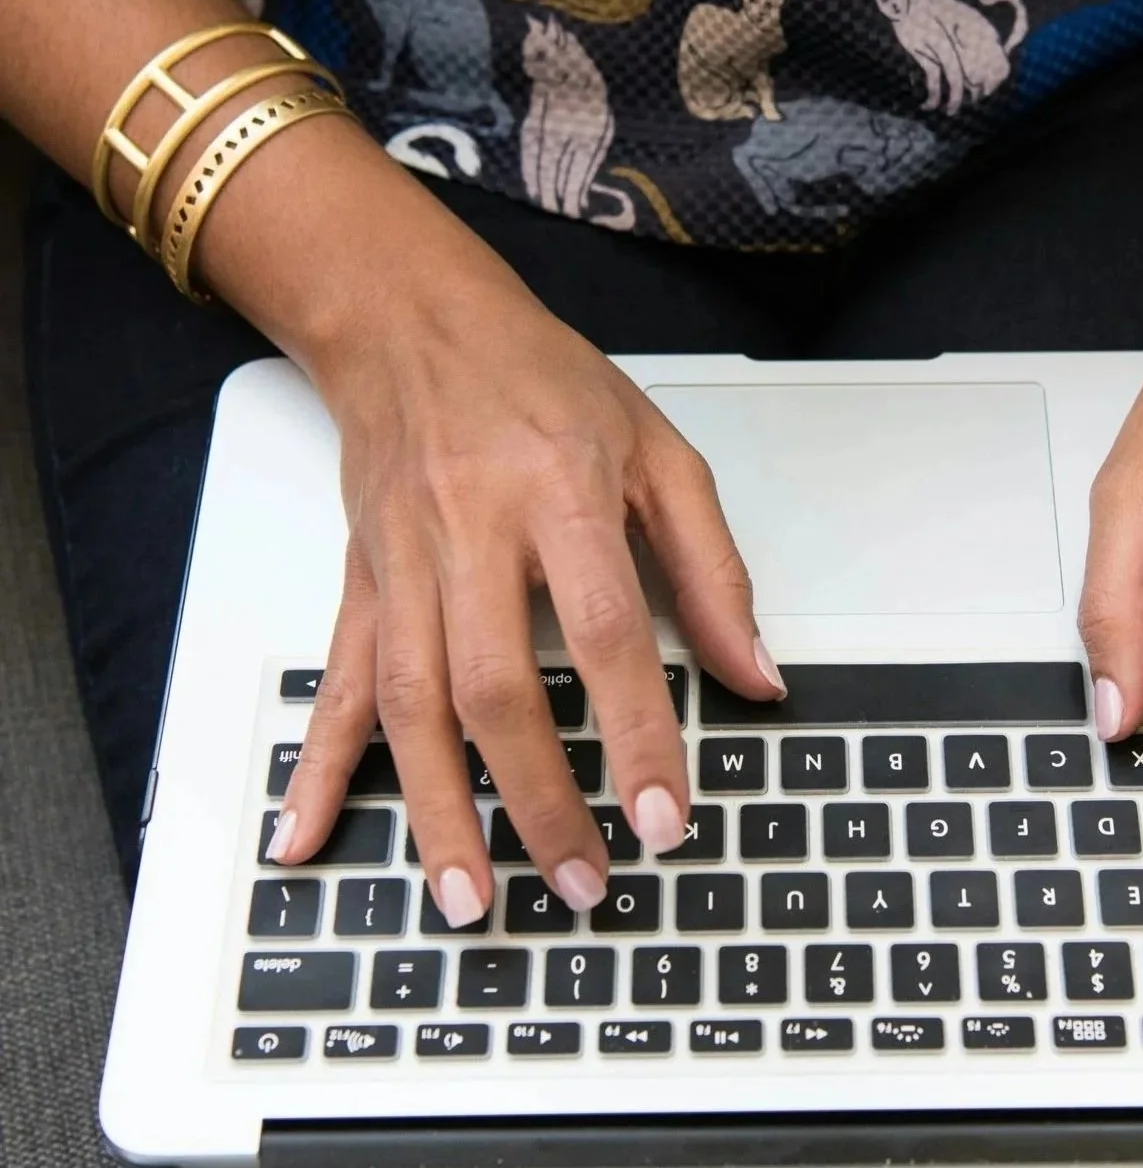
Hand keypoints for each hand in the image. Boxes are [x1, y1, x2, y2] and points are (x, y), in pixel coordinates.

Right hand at [263, 234, 784, 923]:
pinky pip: (337, 682)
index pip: (606, 633)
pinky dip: (320, 765)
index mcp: (561, 494)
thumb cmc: (542, 381)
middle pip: (497, 687)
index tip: (664, 818)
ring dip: (439, 812)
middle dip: (540, 799)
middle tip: (584, 882)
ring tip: (471, 898)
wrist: (414, 322)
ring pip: (412, 706)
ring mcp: (405, 564)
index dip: (637, 734)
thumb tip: (757, 675)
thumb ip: (712, 569)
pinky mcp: (361, 582)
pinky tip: (306, 834)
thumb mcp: (659, 454)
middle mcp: (473, 533)